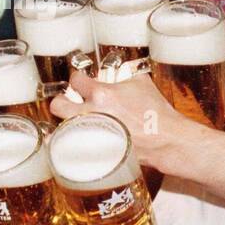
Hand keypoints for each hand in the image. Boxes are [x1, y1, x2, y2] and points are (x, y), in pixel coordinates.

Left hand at [48, 70, 192, 170]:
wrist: (166, 138)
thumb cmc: (157, 113)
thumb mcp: (143, 84)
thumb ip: (126, 76)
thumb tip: (120, 73)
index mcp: (103, 94)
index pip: (76, 80)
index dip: (76, 78)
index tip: (79, 81)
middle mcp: (93, 114)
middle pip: (58, 105)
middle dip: (60, 101)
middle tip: (66, 102)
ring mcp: (92, 134)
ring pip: (60, 130)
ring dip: (62, 125)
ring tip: (68, 124)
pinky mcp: (96, 152)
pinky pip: (72, 150)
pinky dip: (68, 146)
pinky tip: (68, 145)